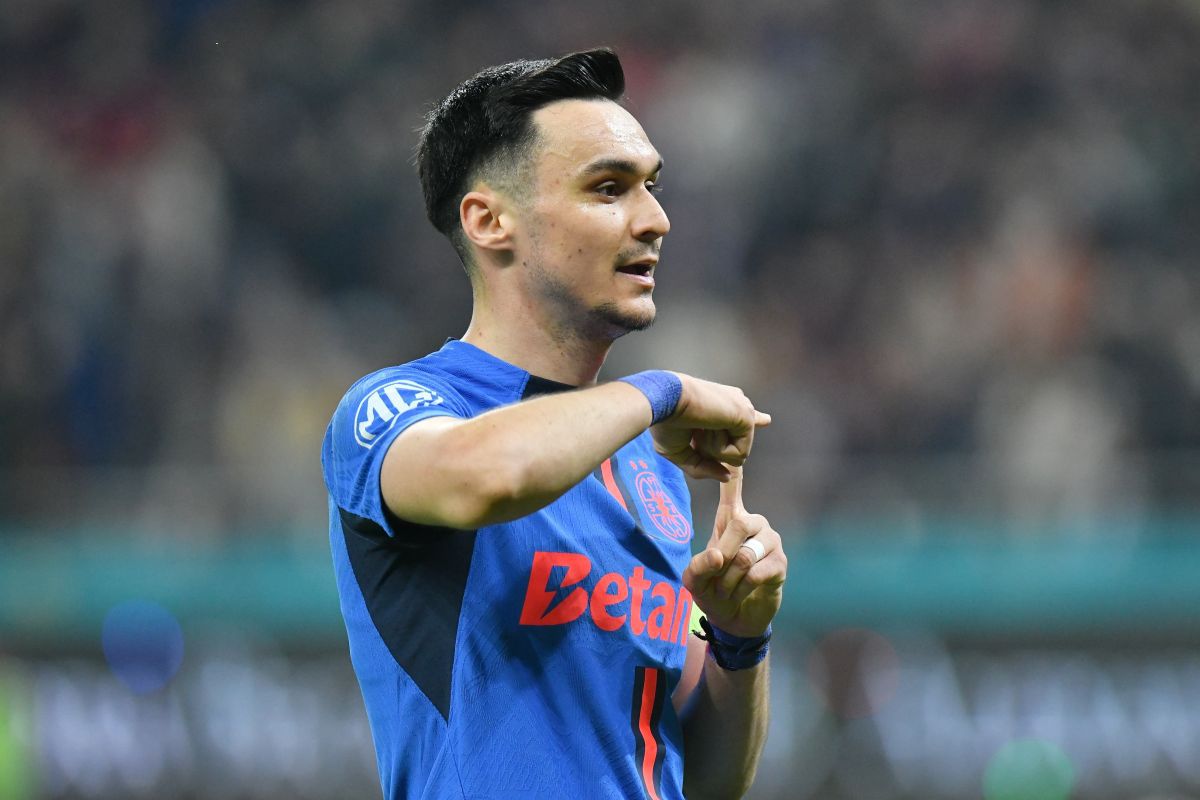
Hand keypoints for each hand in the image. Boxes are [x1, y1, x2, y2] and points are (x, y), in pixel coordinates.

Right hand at [650, 374, 771, 480]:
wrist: (664, 403)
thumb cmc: (665, 422)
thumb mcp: (680, 452)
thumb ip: (703, 467)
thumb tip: (727, 476)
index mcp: (720, 407)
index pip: (742, 417)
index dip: (754, 420)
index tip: (765, 420)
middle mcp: (734, 405)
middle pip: (738, 443)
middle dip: (712, 448)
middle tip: (693, 428)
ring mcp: (742, 409)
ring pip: (736, 455)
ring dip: (713, 450)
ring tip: (699, 426)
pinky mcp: (747, 416)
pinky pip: (739, 454)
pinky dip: (719, 449)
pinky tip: (708, 428)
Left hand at [682, 466, 785, 637]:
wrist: (734, 619)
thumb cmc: (712, 591)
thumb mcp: (694, 580)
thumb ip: (698, 566)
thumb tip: (719, 557)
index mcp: (730, 520)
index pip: (733, 489)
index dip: (734, 471)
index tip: (736, 452)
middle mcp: (754, 524)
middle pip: (740, 523)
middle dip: (722, 554)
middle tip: (715, 577)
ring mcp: (770, 542)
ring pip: (746, 554)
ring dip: (730, 578)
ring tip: (726, 590)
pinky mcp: (780, 563)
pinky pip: (757, 572)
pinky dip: (742, 588)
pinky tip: (741, 593)